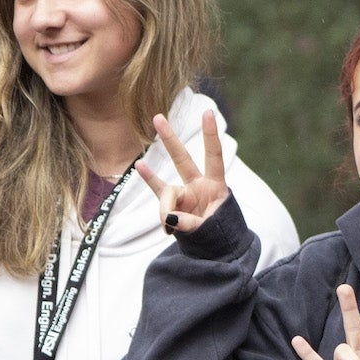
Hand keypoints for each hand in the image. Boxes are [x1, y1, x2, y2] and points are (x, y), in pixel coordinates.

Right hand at [137, 110, 229, 234]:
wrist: (215, 247)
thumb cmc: (219, 234)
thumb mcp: (212, 229)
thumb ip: (190, 223)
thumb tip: (169, 217)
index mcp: (216, 186)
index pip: (214, 156)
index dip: (210, 135)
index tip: (207, 112)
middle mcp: (199, 185)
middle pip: (183, 159)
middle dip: (170, 140)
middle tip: (158, 118)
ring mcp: (184, 194)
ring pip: (168, 193)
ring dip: (166, 208)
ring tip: (169, 224)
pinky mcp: (172, 205)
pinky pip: (159, 193)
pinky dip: (152, 184)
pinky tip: (140, 166)